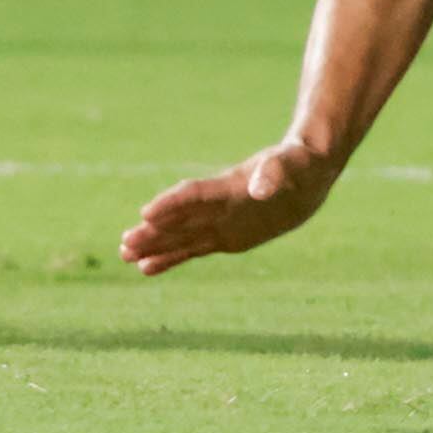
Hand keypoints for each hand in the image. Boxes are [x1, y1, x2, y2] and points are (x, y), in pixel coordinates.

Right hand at [118, 140, 338, 275]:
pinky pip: (193, 249)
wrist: (307, 177)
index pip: (194, 194)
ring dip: (154, 245)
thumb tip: (259, 189)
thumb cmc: (298, 164)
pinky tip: (146, 268)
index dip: (172, 202)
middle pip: (179, 218)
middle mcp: (218, 205)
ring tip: (125, 254)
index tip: (146, 213)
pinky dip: (170, 258)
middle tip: (125, 244)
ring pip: (180, 235)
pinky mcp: (225, 238)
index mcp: (230, 185)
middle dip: (153, 230)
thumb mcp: (291, 165)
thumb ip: (273, 174)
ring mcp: (219, 221)